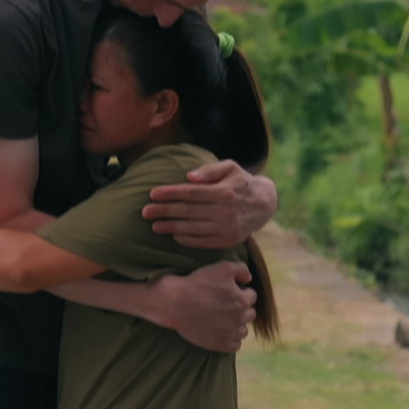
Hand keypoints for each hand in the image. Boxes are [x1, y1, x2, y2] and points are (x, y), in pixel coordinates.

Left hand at [142, 160, 278, 249]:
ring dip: (171, 227)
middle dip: (164, 211)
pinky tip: (174, 235)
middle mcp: (225, 211)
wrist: (264, 204)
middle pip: (188, 211)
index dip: (170, 193)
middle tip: (144, 212)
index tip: (152, 194)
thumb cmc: (241, 182)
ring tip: (154, 226)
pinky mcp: (228, 240)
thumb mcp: (231, 167)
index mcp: (224, 192)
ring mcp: (227, 228)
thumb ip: (210, 170)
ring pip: (193, 228)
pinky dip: (187, 239)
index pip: (191, 193)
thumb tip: (189, 176)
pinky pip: (203, 241)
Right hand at [153, 260, 256, 352]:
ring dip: (238, 324)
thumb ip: (242, 269)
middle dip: (241, 308)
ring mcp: (230, 333)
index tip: (229, 292)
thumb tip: (249, 279)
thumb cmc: (198, 283)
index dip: (242, 292)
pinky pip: (235, 345)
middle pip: (250, 314)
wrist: (175, 302)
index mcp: (242, 301)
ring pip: (243, 331)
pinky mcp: (220, 344)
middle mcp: (239, 319)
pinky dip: (232, 339)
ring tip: (224, 319)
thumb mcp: (222, 267)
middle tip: (226, 305)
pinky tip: (222, 331)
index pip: (252, 297)